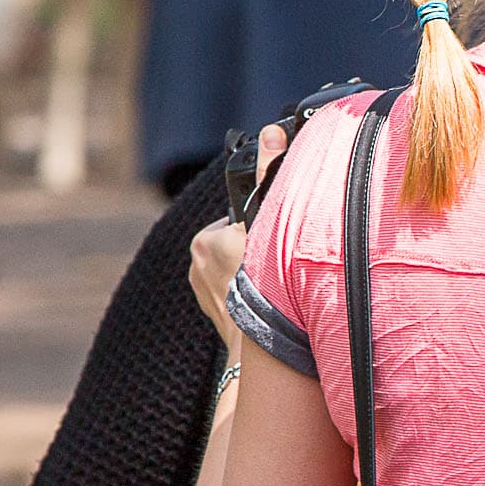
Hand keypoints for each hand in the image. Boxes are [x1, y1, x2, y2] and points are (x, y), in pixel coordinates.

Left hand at [189, 125, 285, 342]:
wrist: (265, 351)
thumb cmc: (268, 288)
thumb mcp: (270, 222)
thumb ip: (270, 176)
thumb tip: (273, 133)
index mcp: (204, 241)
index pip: (242, 217)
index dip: (266, 223)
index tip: (283, 239)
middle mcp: (197, 266)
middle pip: (243, 243)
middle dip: (264, 250)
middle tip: (287, 263)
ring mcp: (206, 295)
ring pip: (244, 271)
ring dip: (263, 275)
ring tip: (282, 286)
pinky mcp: (218, 318)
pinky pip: (243, 295)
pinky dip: (258, 296)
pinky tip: (274, 304)